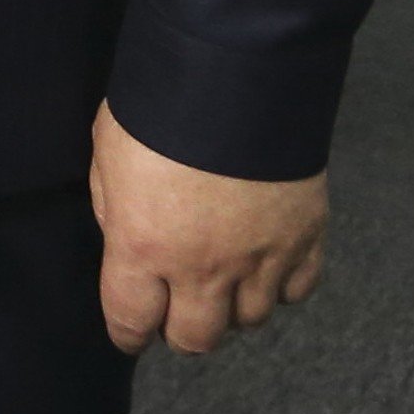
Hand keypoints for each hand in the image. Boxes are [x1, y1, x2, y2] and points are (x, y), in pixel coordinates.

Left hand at [89, 105, 325, 355]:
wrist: (236, 74)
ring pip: (250, 320)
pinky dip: (282, 287)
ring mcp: (259, 258)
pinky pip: (297, 291)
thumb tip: (127, 242)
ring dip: (233, 308)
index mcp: (142, 247)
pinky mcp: (305, 239)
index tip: (131, 333)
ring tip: (224, 281)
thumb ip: (115, 209)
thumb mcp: (108, 155)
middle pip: (196, 338)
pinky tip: (267, 265)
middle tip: (178, 307)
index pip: (130, 321)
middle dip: (182, 329)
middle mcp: (202, 268)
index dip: (128, 333)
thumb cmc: (158, 107)